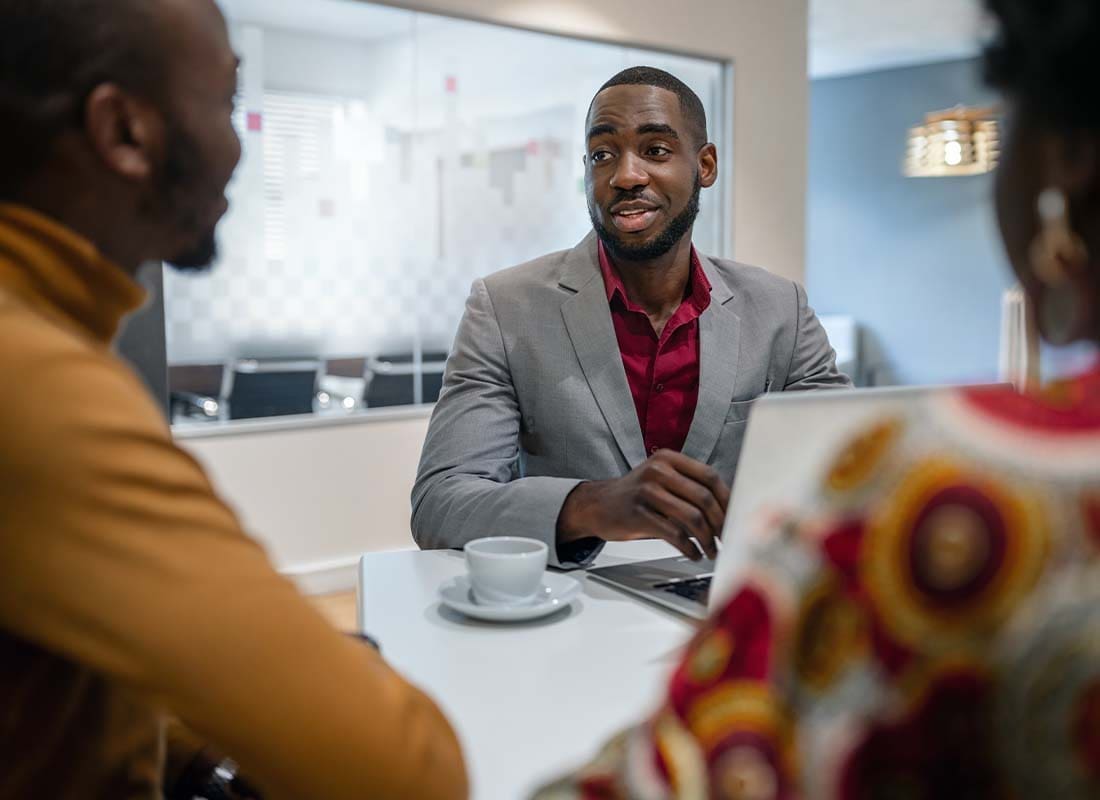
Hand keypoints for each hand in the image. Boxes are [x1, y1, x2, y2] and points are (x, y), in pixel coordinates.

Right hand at [556, 450, 729, 559]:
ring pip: (691, 517)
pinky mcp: (638, 514)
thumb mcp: (661, 480)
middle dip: (720, 523)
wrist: (597, 505)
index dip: (727, 499)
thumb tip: (728, 509)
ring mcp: (646, 491)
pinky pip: (673, 533)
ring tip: (710, 550)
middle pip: (703, 497)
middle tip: (726, 539)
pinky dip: (688, 547)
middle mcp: (658, 470)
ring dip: (706, 539)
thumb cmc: (637, 496)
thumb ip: (689, 487)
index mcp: (668, 459)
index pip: (709, 476)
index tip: (736, 517)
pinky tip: (692, 553)